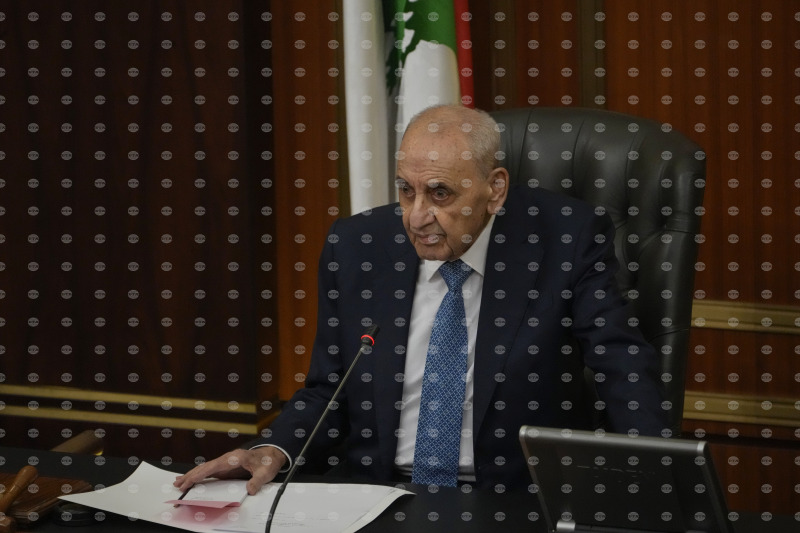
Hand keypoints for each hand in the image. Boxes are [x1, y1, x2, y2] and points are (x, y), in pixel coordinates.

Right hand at [173, 447, 287, 494]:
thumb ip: (257, 481)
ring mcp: (225, 463)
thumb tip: (250, 490)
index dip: (200, 474)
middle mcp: (227, 459)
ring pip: (205, 469)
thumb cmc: (268, 462)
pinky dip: (199, 476)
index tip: (189, 481)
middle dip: (190, 476)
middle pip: (205, 467)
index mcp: (235, 458)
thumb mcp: (266, 473)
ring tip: (178, 483)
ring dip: (192, 476)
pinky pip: (210, 472)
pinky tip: (191, 480)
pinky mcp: (226, 468)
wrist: (272, 454)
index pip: (213, 466)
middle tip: (177, 485)